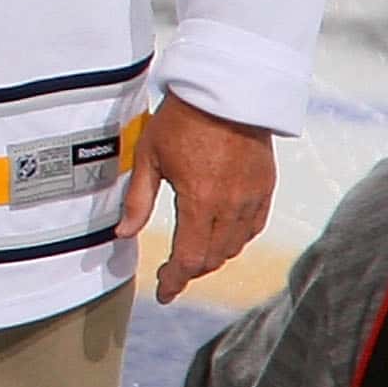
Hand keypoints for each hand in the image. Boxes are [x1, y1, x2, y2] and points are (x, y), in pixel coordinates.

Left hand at [118, 93, 275, 303]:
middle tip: (170, 273)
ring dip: (212, 257)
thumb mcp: (149, 158)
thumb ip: (138, 201)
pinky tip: (220, 237)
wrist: (224, 94)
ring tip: (191, 255)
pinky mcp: (265, 189)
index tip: (163, 292)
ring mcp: (251, 199)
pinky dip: (235, 240)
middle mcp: (230, 207)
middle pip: (212, 258)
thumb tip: (123, 234)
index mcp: (199, 202)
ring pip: (234, 247)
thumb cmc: (181, 120)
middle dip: (189, 271)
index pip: (188, 258)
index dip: (174, 281)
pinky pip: (252, 228)